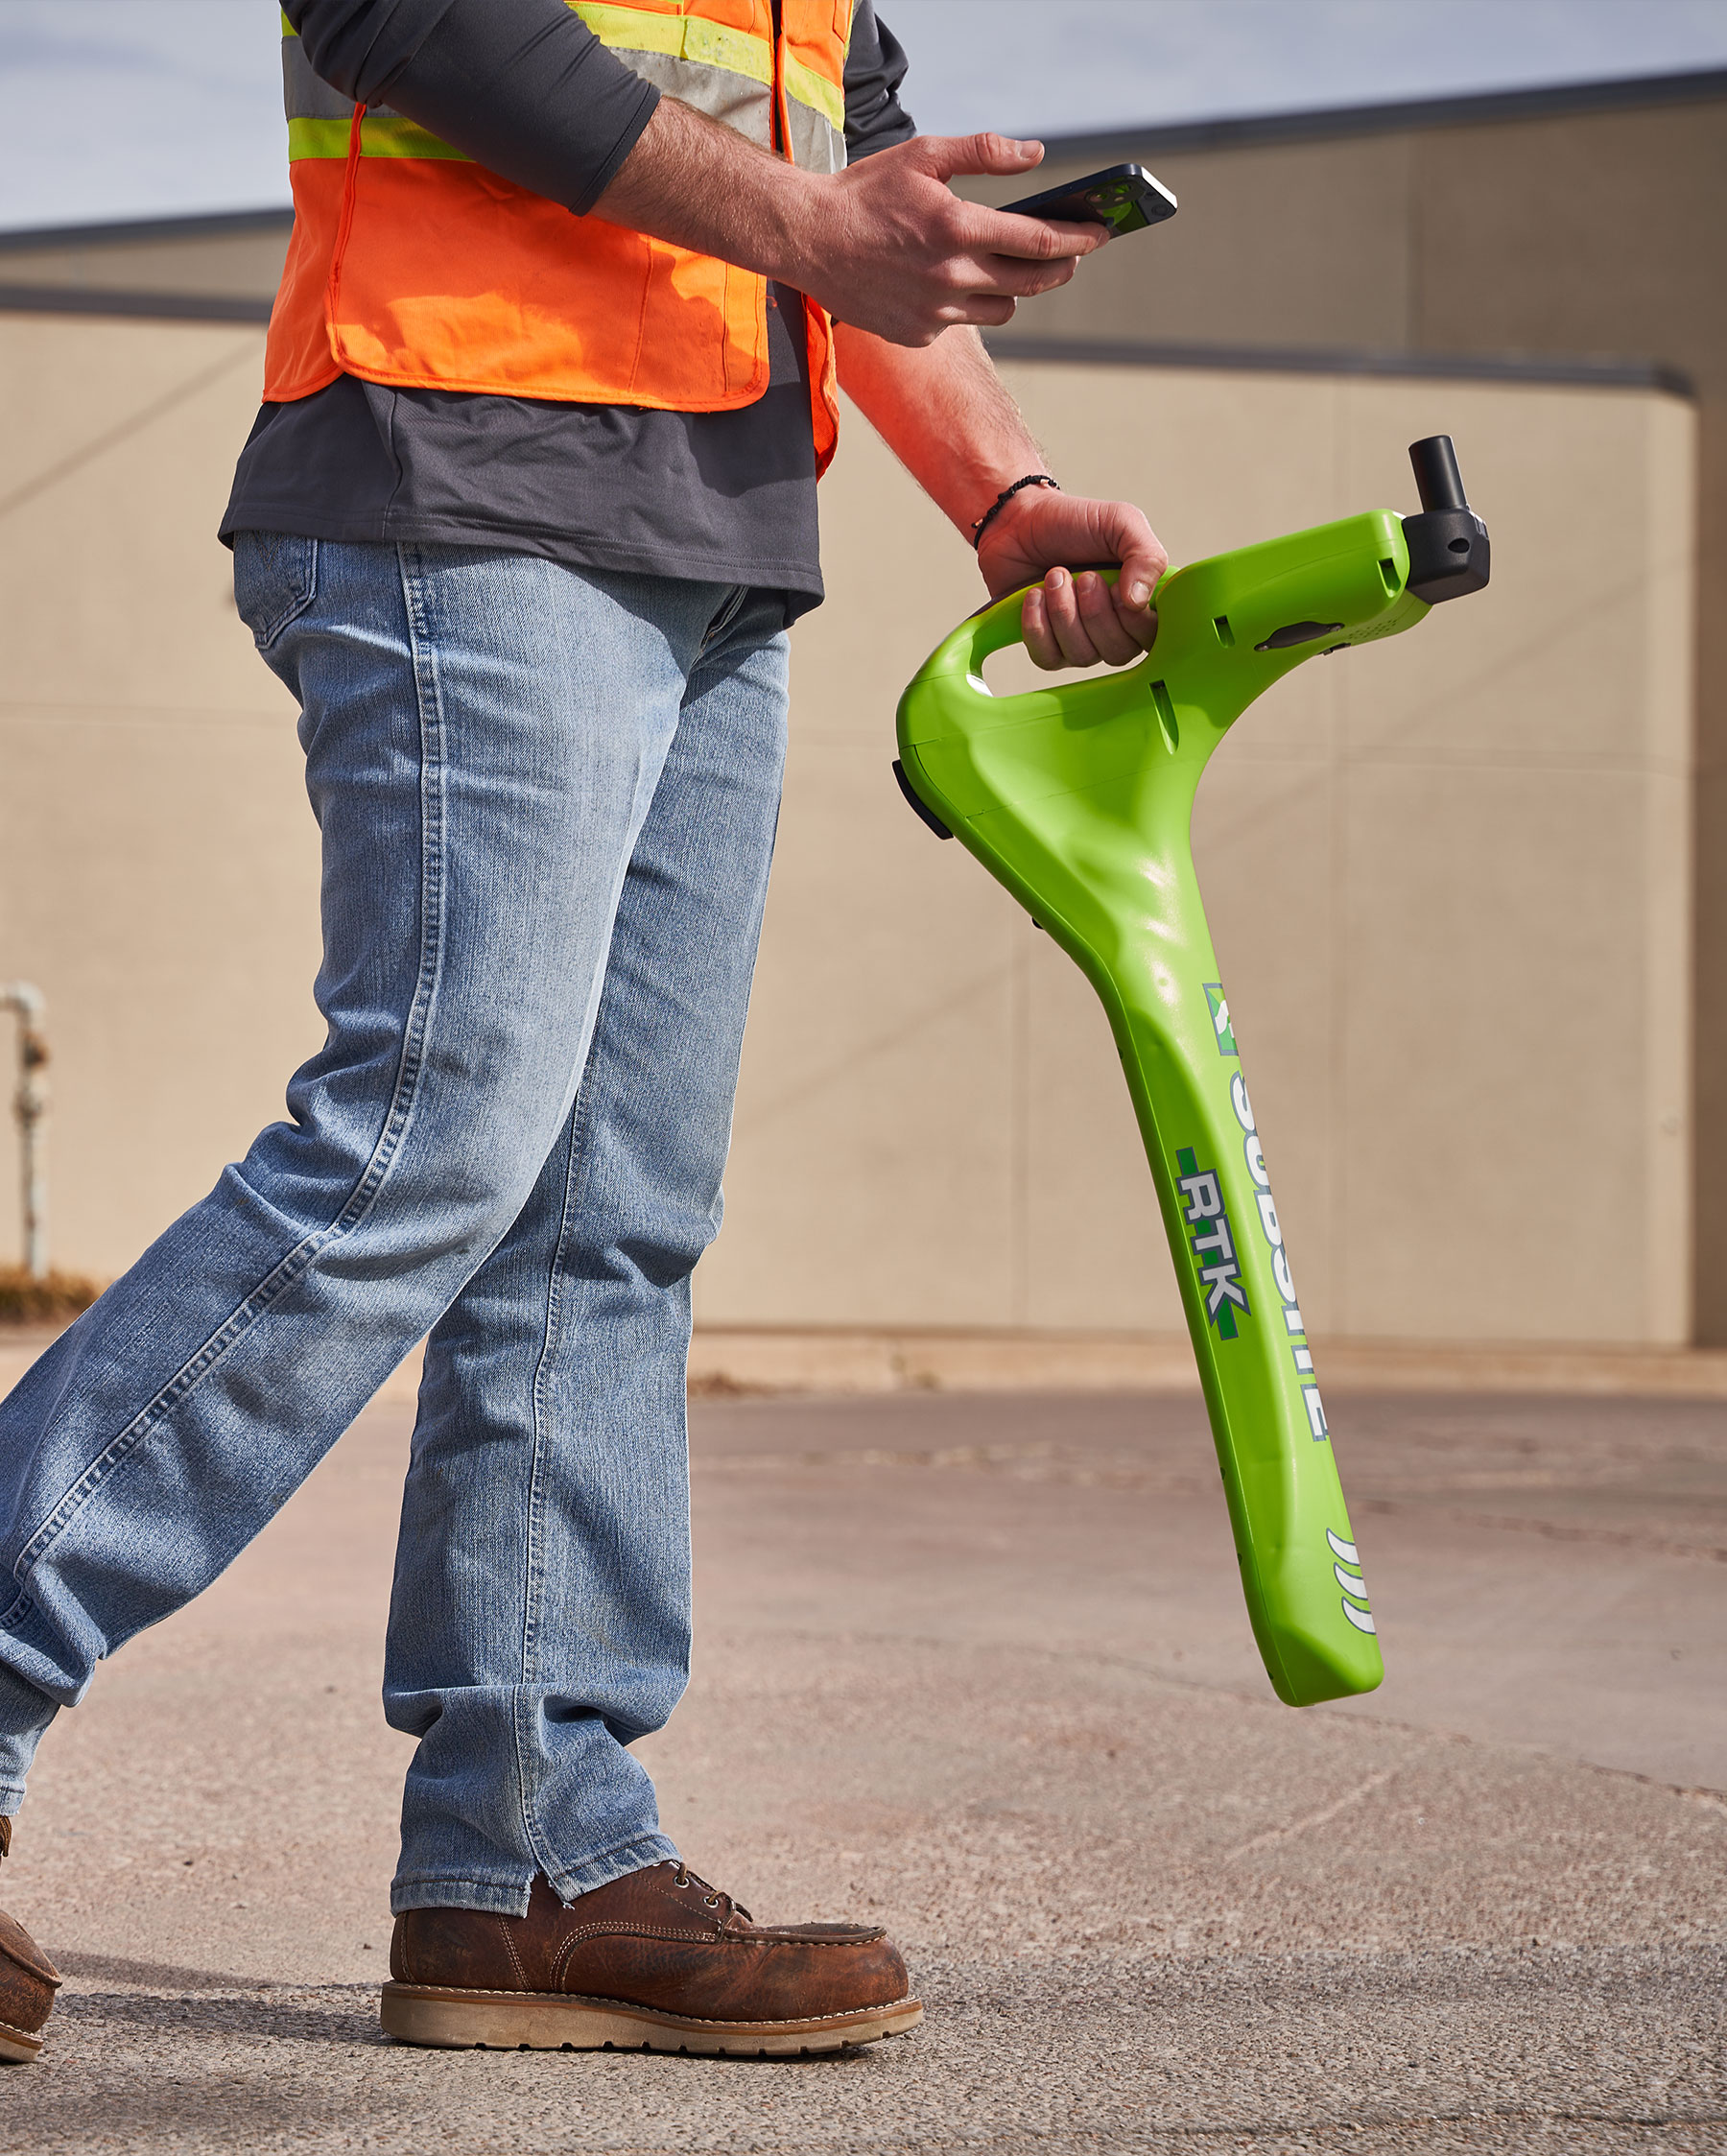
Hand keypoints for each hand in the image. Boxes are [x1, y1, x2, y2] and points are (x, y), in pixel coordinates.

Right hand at [796, 134, 1108, 346]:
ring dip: (1013, 291)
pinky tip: (944, 283)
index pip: (1039, 240)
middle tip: (1073, 255)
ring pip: (1002, 310)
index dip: (1078, 238)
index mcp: (957, 228)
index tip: (1101, 233)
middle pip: (1031, 283)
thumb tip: (1036, 155)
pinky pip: (960, 323)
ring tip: (1006, 268)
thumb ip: (985, 153)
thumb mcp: (924, 155)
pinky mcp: (917, 334)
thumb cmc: (866, 192)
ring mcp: (934, 313)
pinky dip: (964, 305)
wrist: (808, 240)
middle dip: (1061, 268)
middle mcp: (950, 277)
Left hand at [976, 488, 1166, 668]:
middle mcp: (1114, 626)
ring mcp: (1079, 640)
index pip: (1152, 637)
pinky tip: (1034, 597)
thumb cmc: (1071, 522)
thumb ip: (1146, 555)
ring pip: (1082, 656)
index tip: (1116, 587)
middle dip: (1095, 612)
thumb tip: (1139, 602)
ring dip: (1064, 611)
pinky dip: (1038, 626)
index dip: (1135, 619)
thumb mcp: (1120, 522)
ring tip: (1054, 576)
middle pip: (1118, 653)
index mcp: (1140, 599)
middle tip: (1083, 576)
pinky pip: (1048, 659)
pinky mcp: (1045, 646)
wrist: (1017, 522)